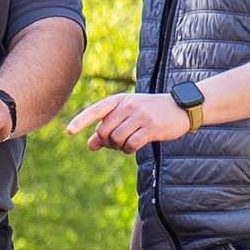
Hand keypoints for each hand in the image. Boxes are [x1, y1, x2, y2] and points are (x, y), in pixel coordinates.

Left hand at [65, 92, 187, 152]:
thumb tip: (90, 145)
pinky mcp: (152, 127)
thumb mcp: (128, 115)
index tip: (69, 132)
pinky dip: (129, 150)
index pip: (96, 110)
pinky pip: (131, 145)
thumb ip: (109, 128)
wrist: (181, 108)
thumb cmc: (150, 113)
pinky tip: (134, 147)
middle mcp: (128, 105)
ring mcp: (140, 116)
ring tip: (127, 144)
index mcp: (119, 100)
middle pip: (104, 131)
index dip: (81, 121)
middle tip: (116, 143)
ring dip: (119, 147)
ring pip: (116, 139)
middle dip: (106, 142)